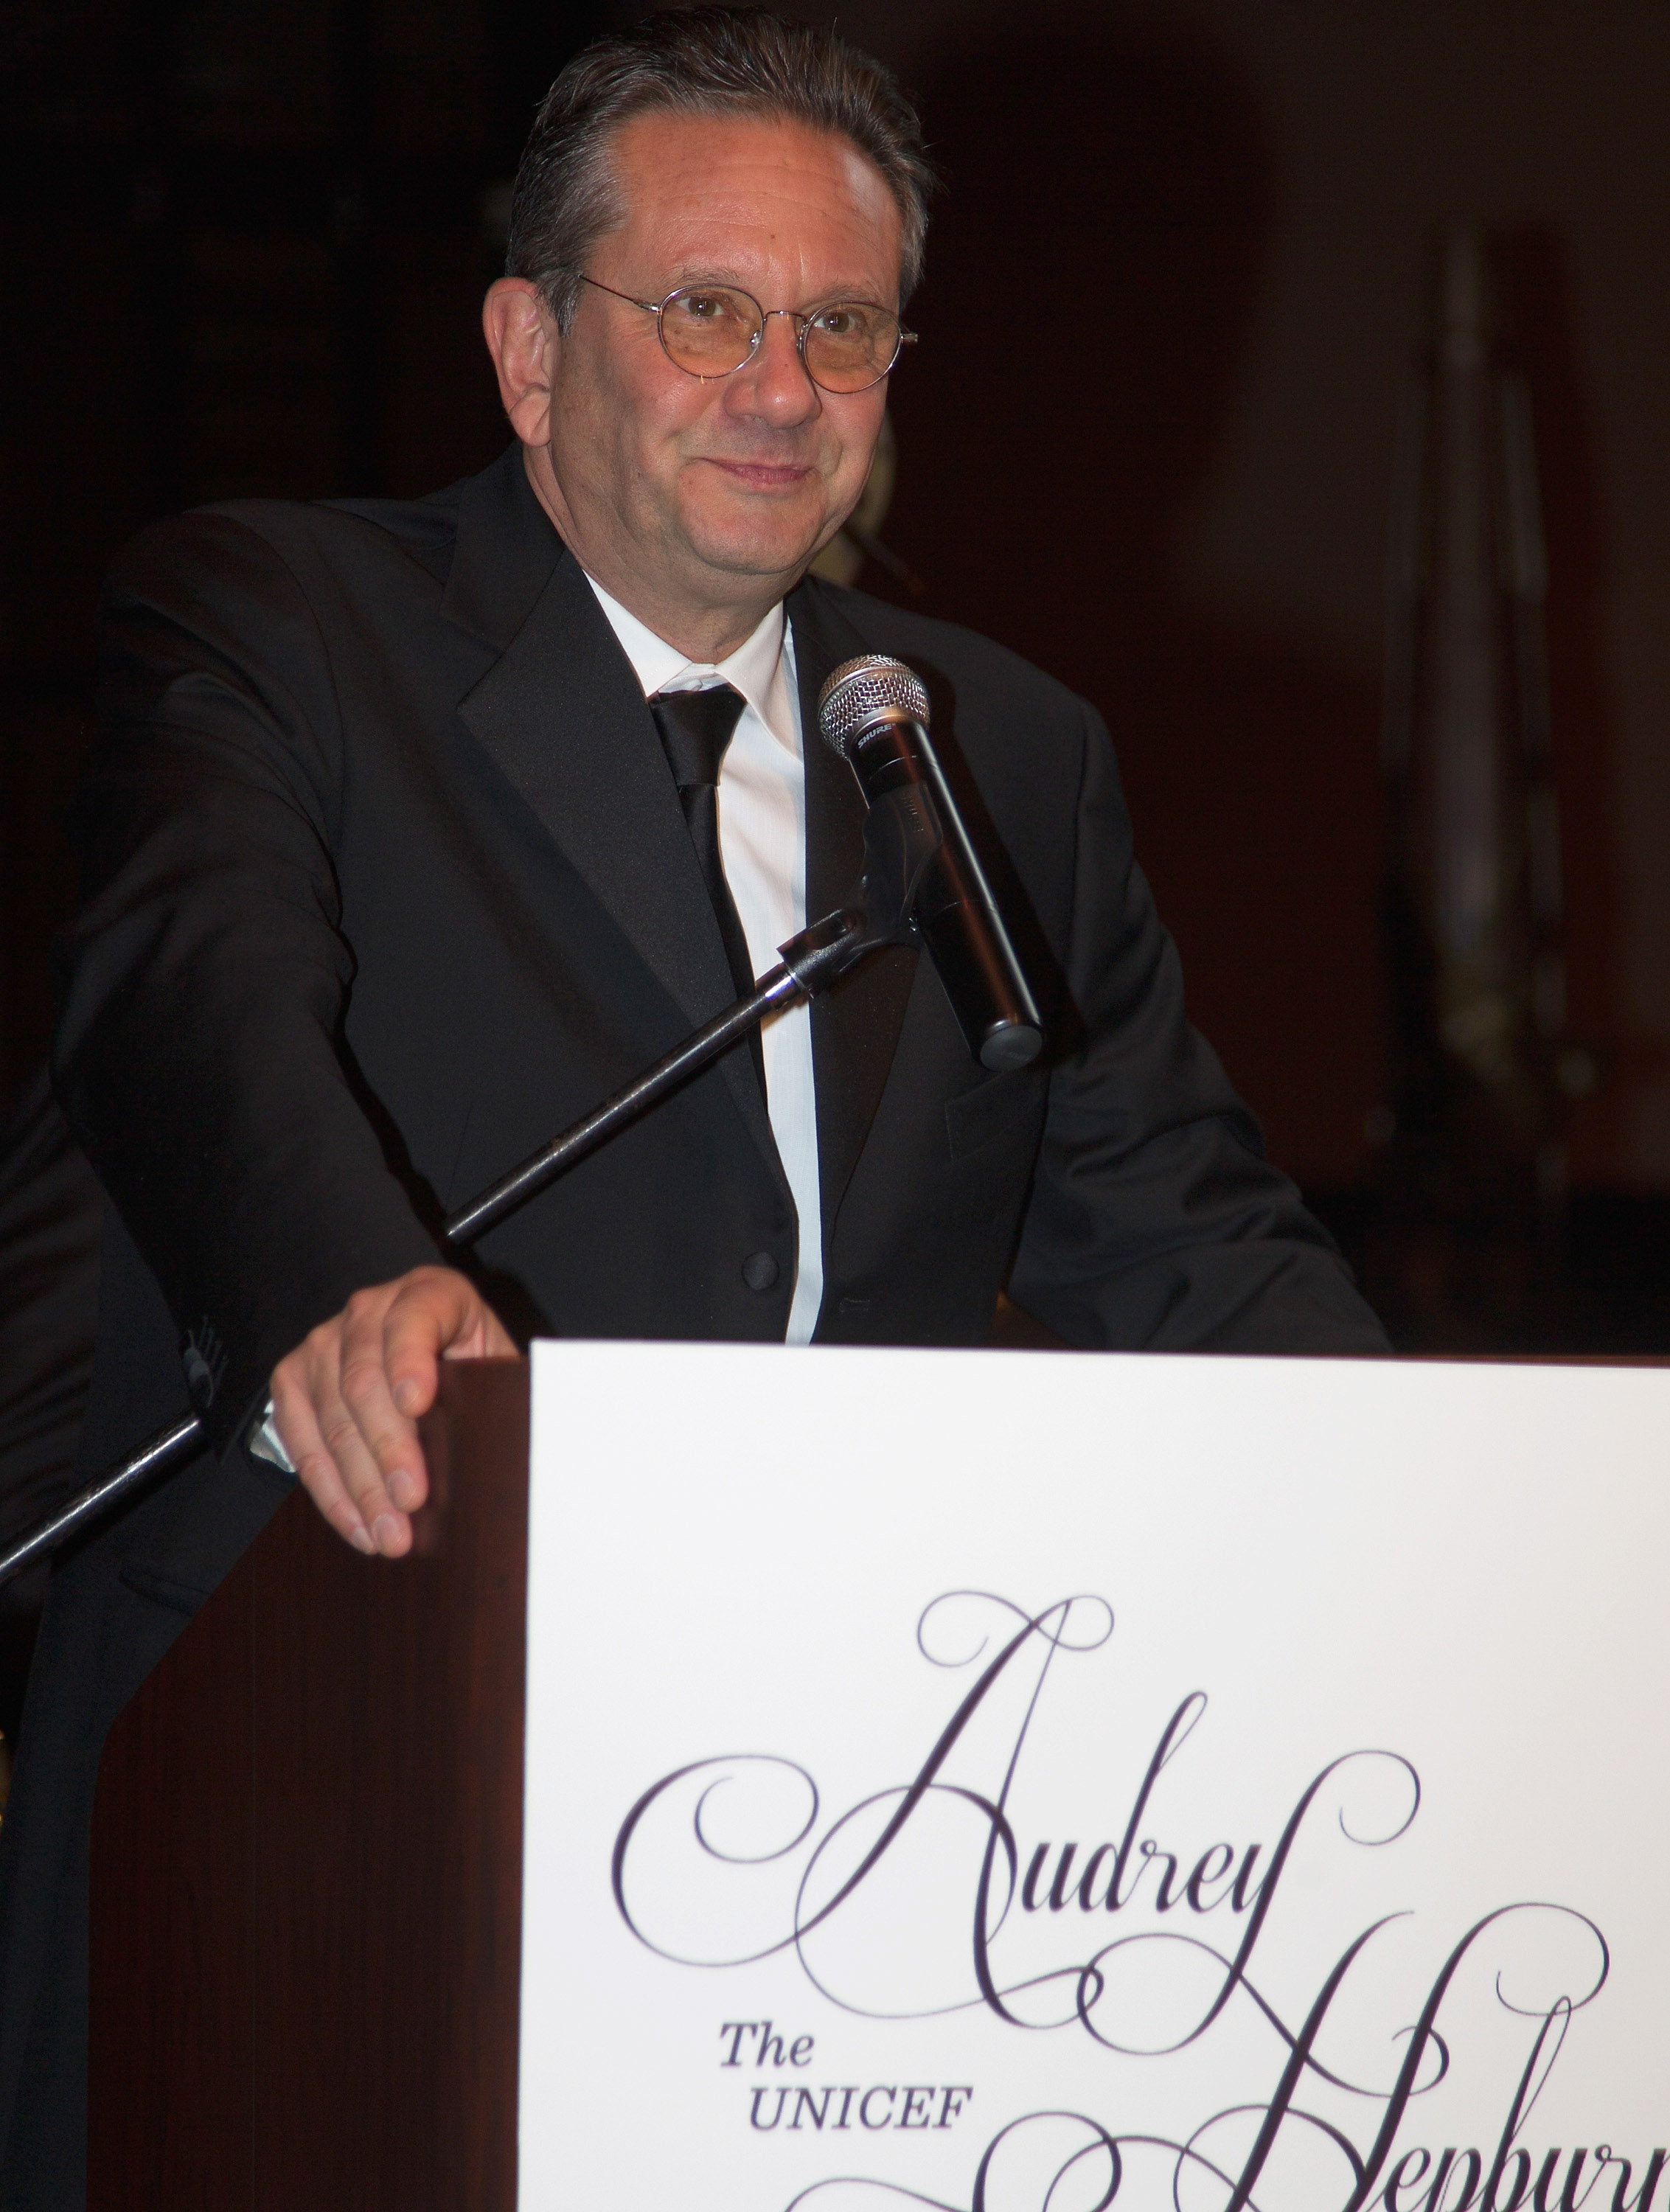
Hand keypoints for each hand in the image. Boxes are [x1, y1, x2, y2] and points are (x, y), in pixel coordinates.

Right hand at [269, 1265, 518, 1557]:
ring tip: (389, 1534)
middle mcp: (369, 1309)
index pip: (414, 1319)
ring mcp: (323, 1341)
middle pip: (364, 1380)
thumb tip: (521, 1447)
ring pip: (332, 1417)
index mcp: (430, 1293)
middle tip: (411, 1501)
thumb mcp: (494, 1364)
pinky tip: (359, 1526)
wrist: (416, 1354)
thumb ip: (501, 1390)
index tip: (417, 1404)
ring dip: (360, 1485)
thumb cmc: (467, 1366)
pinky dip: (331, 1491)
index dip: (411, 1360)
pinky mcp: (293, 1378)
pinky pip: (302, 1441)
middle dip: (388, 1448)